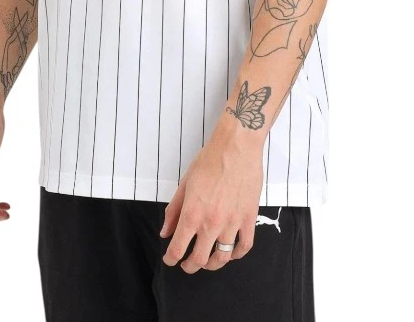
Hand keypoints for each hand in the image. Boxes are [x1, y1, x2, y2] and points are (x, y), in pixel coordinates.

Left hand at [159, 133, 263, 272]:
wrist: (236, 147)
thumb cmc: (210, 160)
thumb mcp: (185, 183)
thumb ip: (174, 210)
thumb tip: (165, 231)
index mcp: (192, 214)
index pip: (178, 248)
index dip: (171, 259)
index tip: (170, 260)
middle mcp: (211, 223)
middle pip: (199, 259)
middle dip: (189, 266)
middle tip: (186, 265)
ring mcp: (232, 223)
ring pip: (222, 258)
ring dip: (212, 265)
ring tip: (207, 262)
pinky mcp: (248, 218)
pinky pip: (244, 246)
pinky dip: (236, 255)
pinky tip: (230, 253)